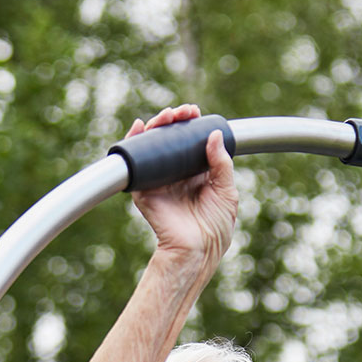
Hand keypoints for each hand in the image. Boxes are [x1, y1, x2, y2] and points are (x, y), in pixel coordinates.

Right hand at [126, 104, 238, 268]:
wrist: (198, 249)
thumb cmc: (216, 227)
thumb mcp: (227, 191)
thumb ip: (222, 164)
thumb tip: (213, 134)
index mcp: (196, 173)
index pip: (189, 141)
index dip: (190, 124)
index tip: (195, 112)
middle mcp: (176, 174)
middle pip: (169, 139)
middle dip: (173, 121)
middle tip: (182, 112)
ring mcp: (159, 180)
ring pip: (152, 146)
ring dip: (155, 126)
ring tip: (165, 117)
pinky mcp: (144, 190)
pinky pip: (136, 164)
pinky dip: (134, 143)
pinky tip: (138, 128)